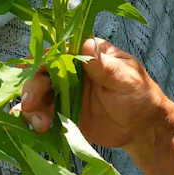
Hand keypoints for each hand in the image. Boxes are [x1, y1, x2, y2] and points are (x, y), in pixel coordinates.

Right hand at [16, 38, 166, 146]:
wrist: (143, 128)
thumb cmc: (140, 95)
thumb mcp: (125, 77)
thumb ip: (104, 65)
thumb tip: (87, 45)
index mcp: (85, 55)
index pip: (58, 52)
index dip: (42, 59)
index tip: (32, 71)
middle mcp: (70, 72)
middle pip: (42, 74)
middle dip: (33, 88)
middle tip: (30, 104)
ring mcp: (64, 93)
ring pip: (39, 95)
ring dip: (33, 108)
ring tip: (40, 124)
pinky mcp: (62, 114)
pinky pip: (43, 114)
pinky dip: (34, 120)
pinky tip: (34, 129)